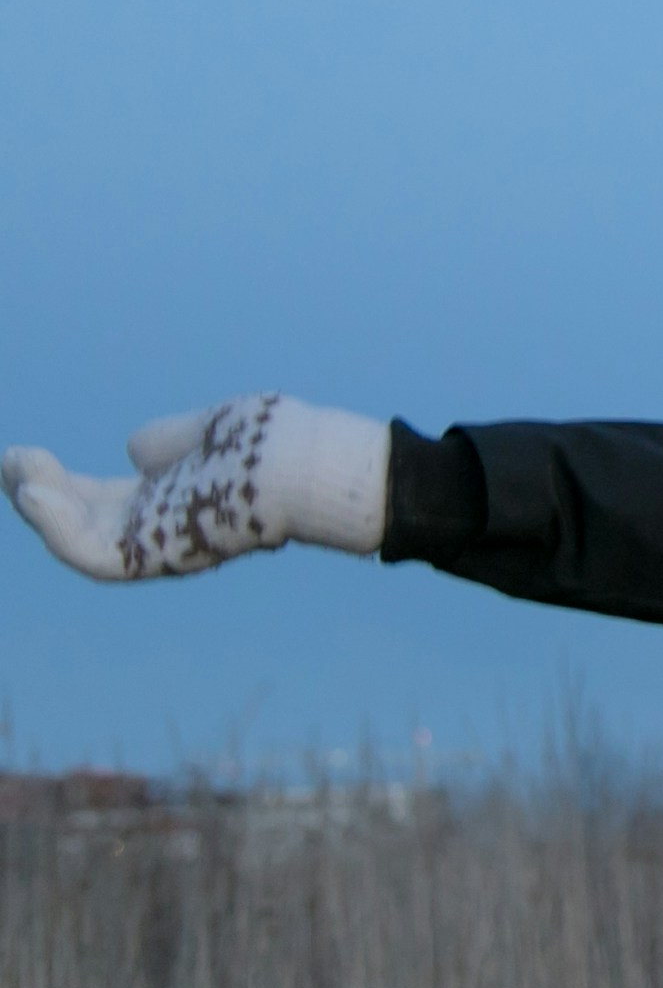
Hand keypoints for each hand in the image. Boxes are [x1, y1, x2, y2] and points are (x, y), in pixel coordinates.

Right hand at [3, 396, 388, 580]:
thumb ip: (167, 442)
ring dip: (42, 512)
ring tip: (17, 476)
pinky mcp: (161, 554)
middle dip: (39, 495)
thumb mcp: (211, 430)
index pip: (100, 500)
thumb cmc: (276, 442)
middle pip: (83, 522)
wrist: (308, 460)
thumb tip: (135, 451)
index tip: (26, 455)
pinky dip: (59, 530)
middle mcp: (162, 527)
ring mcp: (161, 543)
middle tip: (10, 461)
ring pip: (83, 542)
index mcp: (171, 499)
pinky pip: (97, 556)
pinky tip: (34, 495)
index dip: (59, 482)